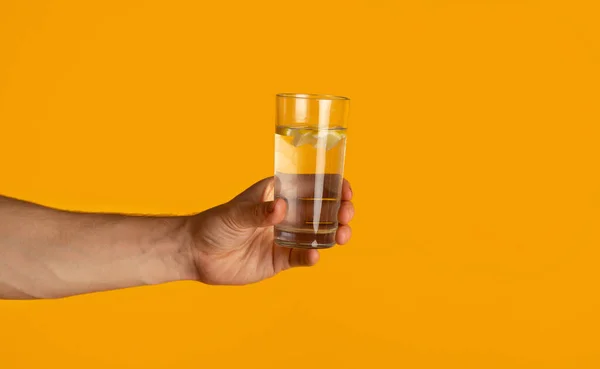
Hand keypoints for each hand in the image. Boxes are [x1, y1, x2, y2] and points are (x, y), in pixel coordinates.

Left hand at [186, 177, 353, 284]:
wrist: (196, 254)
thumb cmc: (214, 224)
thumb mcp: (234, 213)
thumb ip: (258, 212)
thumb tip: (282, 208)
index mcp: (278, 194)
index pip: (311, 186)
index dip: (332, 186)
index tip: (345, 189)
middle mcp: (286, 215)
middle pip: (321, 211)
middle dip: (339, 211)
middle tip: (346, 214)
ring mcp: (285, 238)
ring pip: (318, 235)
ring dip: (334, 234)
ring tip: (342, 236)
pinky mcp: (279, 260)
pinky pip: (301, 257)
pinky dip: (311, 256)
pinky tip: (314, 255)